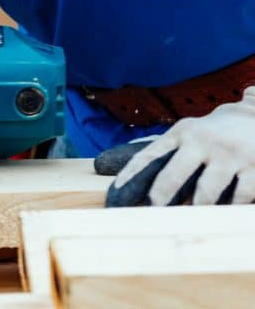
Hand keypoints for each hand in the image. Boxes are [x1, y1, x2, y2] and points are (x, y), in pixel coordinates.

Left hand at [105, 86, 254, 205]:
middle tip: (151, 215)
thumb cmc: (212, 133)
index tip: (116, 194)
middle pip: (173, 176)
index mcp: (181, 134)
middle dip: (159, 199)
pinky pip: (238, 197)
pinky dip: (228, 209)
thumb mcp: (186, 132)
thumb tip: (120, 169)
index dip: (130, 176)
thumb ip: (164, 150)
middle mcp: (203, 142)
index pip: (148, 156)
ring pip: (206, 192)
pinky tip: (221, 215)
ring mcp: (230, 155)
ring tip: (186, 222)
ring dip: (194, 210)